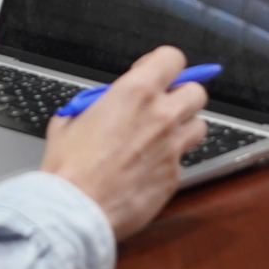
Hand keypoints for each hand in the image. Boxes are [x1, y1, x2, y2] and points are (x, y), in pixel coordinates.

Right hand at [39, 46, 208, 239]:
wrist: (76, 210)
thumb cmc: (69, 167)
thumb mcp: (71, 120)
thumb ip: (93, 105)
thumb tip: (97, 106)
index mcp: (135, 92)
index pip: (173, 58)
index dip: (164, 65)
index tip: (153, 74)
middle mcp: (161, 115)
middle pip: (197, 91)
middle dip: (182, 96)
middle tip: (163, 106)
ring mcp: (172, 147)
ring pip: (199, 126)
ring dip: (183, 128)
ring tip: (160, 137)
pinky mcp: (174, 176)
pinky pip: (183, 160)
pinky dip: (169, 161)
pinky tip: (148, 168)